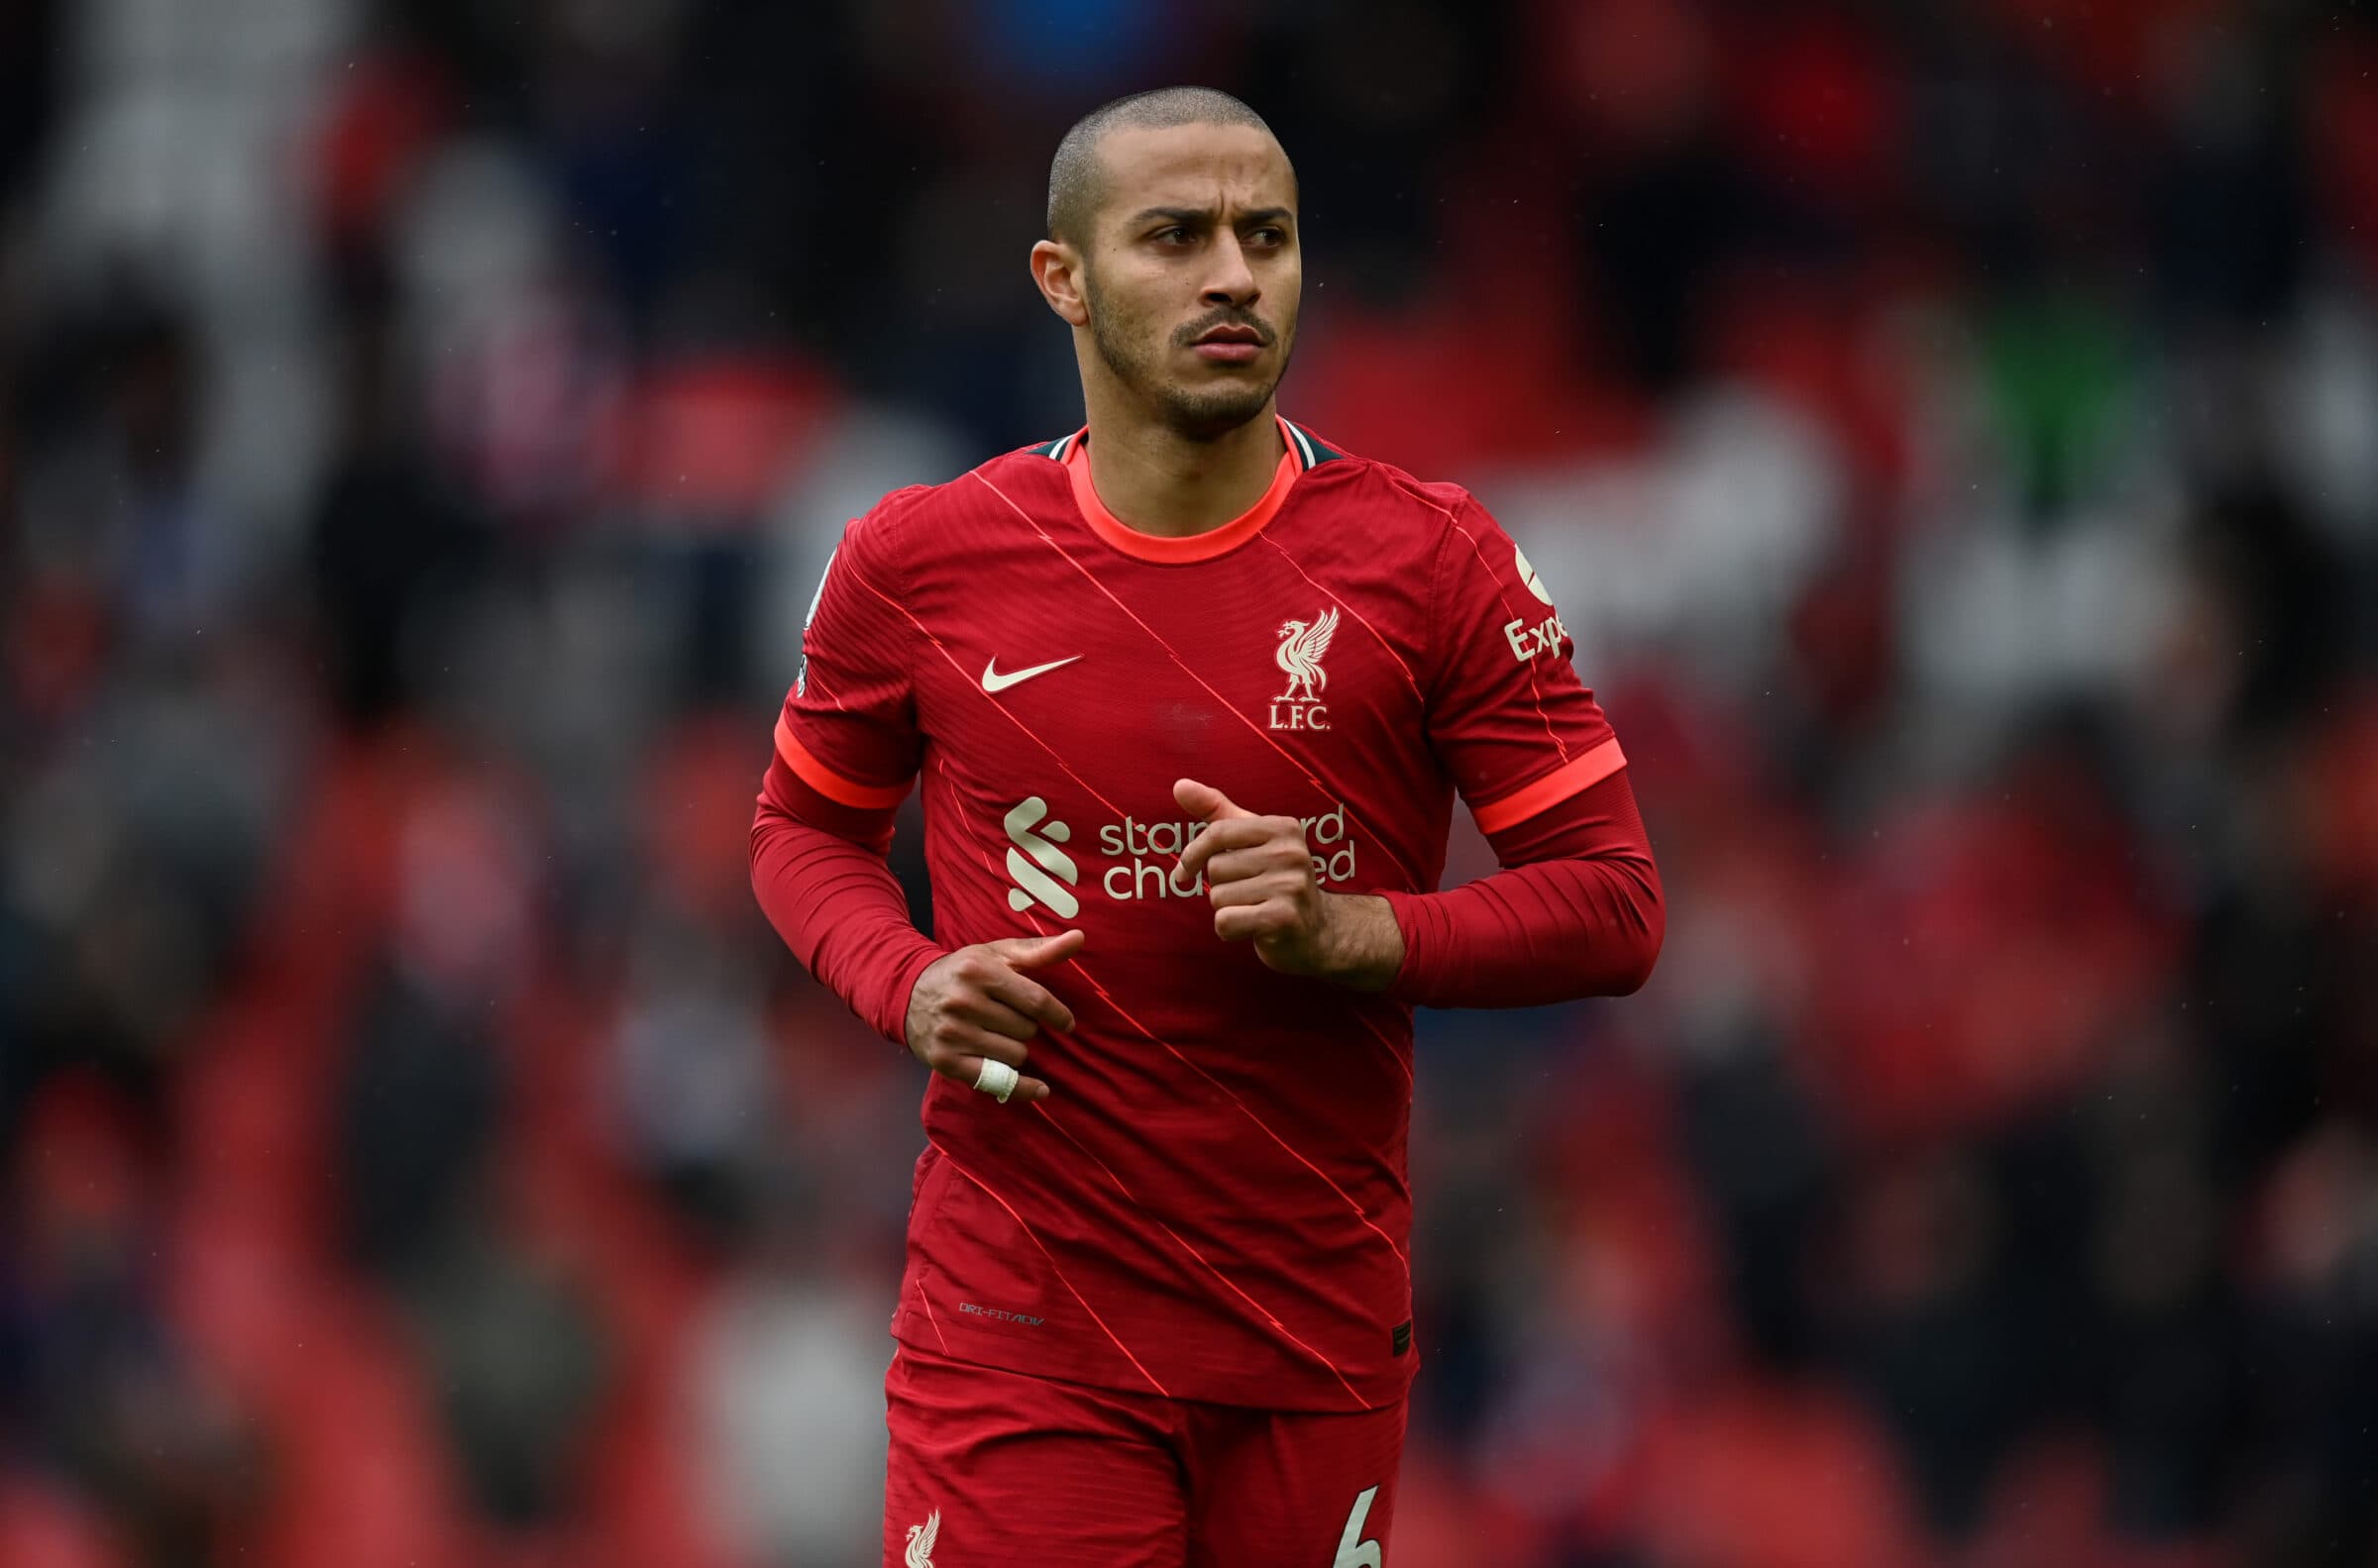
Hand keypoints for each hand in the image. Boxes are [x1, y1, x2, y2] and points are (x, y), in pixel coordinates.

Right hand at [904, 930, 1082, 1103]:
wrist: (908, 993)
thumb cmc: (963, 972)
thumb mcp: (997, 955)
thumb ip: (1040, 950)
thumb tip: (1080, 938)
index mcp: (978, 971)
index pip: (1035, 1000)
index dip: (1058, 1014)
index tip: (1066, 1023)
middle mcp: (963, 1002)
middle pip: (1026, 1030)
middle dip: (1026, 1027)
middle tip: (1007, 1019)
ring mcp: (952, 1033)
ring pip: (1016, 1055)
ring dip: (1017, 1049)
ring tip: (997, 1035)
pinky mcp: (946, 1061)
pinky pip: (997, 1081)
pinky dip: (1021, 1087)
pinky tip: (1040, 1089)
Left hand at [1173, 779, 1402, 987]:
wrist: (1318, 931)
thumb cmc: (1275, 880)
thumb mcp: (1250, 840)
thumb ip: (1216, 812)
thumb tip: (1179, 785)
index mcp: (1282, 827)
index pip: (1218, 832)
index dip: (1193, 854)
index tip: (1183, 871)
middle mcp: (1291, 853)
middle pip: (1216, 868)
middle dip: (1221, 887)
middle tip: (1248, 894)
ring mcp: (1290, 886)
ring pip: (1218, 897)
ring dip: (1227, 909)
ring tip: (1254, 909)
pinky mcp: (1283, 918)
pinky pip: (1225, 921)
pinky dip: (1229, 930)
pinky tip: (1252, 928)